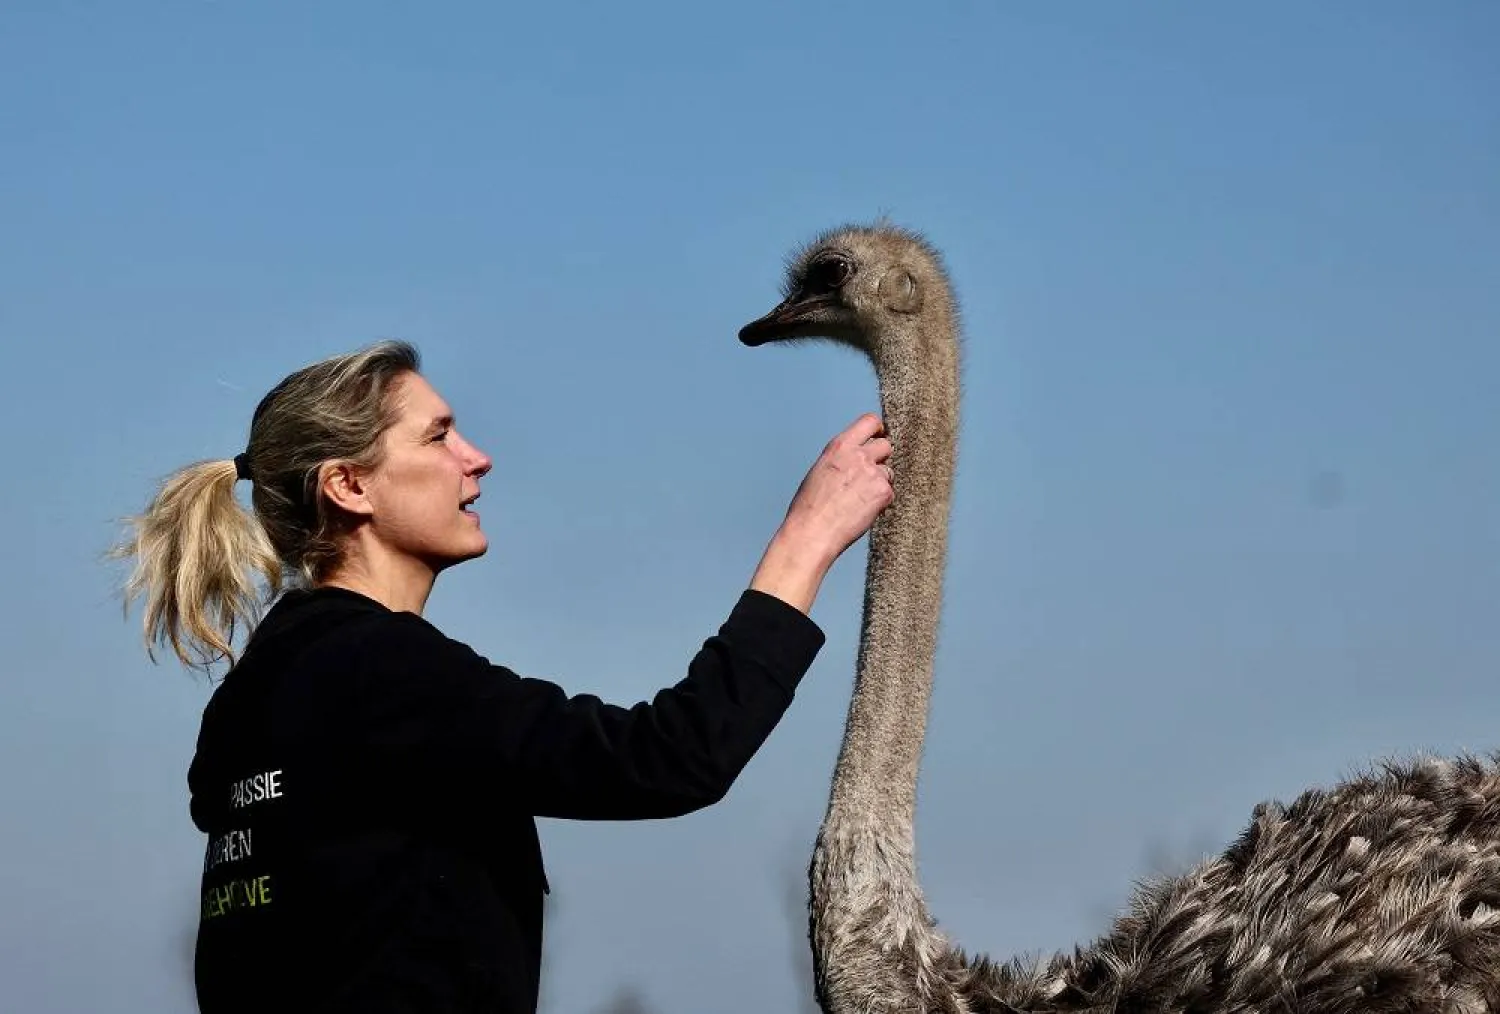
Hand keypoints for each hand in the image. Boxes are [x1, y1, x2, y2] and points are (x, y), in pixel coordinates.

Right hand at [781, 413, 893, 561]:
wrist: (812, 532)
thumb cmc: (810, 506)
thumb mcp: (821, 469)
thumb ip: (842, 458)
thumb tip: (857, 457)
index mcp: (840, 446)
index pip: (870, 421)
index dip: (877, 429)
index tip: (877, 437)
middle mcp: (858, 455)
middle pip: (886, 445)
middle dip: (881, 458)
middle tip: (869, 475)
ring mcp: (873, 473)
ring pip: (889, 471)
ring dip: (880, 482)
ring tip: (860, 499)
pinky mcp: (883, 492)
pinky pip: (889, 492)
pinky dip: (880, 502)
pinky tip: (862, 511)